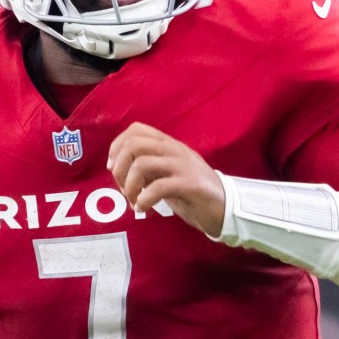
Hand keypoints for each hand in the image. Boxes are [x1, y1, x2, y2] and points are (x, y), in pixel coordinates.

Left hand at [109, 122, 226, 236]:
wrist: (225, 207)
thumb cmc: (193, 192)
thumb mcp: (169, 174)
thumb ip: (149, 168)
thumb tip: (121, 171)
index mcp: (169, 145)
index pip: (136, 130)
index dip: (117, 146)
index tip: (113, 168)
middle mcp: (175, 150)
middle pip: (134, 144)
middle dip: (120, 169)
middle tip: (123, 188)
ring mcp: (183, 166)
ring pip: (142, 164)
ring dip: (130, 186)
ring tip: (134, 201)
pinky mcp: (190, 184)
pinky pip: (158, 187)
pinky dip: (144, 200)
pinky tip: (144, 208)